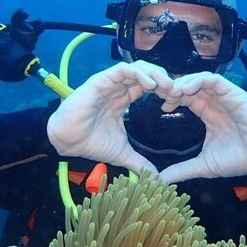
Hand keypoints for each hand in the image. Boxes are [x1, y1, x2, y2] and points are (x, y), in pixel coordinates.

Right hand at [46, 61, 173, 173]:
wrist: (67, 142)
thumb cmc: (91, 143)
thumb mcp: (122, 153)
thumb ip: (140, 162)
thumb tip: (156, 178)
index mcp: (124, 98)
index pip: (149, 86)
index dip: (165, 90)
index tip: (177, 101)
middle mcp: (118, 87)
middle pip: (147, 73)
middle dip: (165, 80)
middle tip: (178, 92)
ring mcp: (110, 82)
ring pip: (138, 67)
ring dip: (156, 74)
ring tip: (169, 87)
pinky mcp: (101, 81)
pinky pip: (123, 69)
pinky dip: (140, 74)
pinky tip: (151, 85)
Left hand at [158, 73, 246, 182]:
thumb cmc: (237, 160)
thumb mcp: (203, 165)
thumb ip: (182, 170)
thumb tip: (160, 180)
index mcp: (208, 114)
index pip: (187, 99)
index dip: (173, 98)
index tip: (161, 106)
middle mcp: (216, 103)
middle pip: (191, 86)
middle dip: (175, 88)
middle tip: (162, 95)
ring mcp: (225, 97)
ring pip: (200, 79)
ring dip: (184, 82)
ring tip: (173, 93)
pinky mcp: (234, 94)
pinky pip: (214, 80)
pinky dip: (198, 80)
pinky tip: (186, 89)